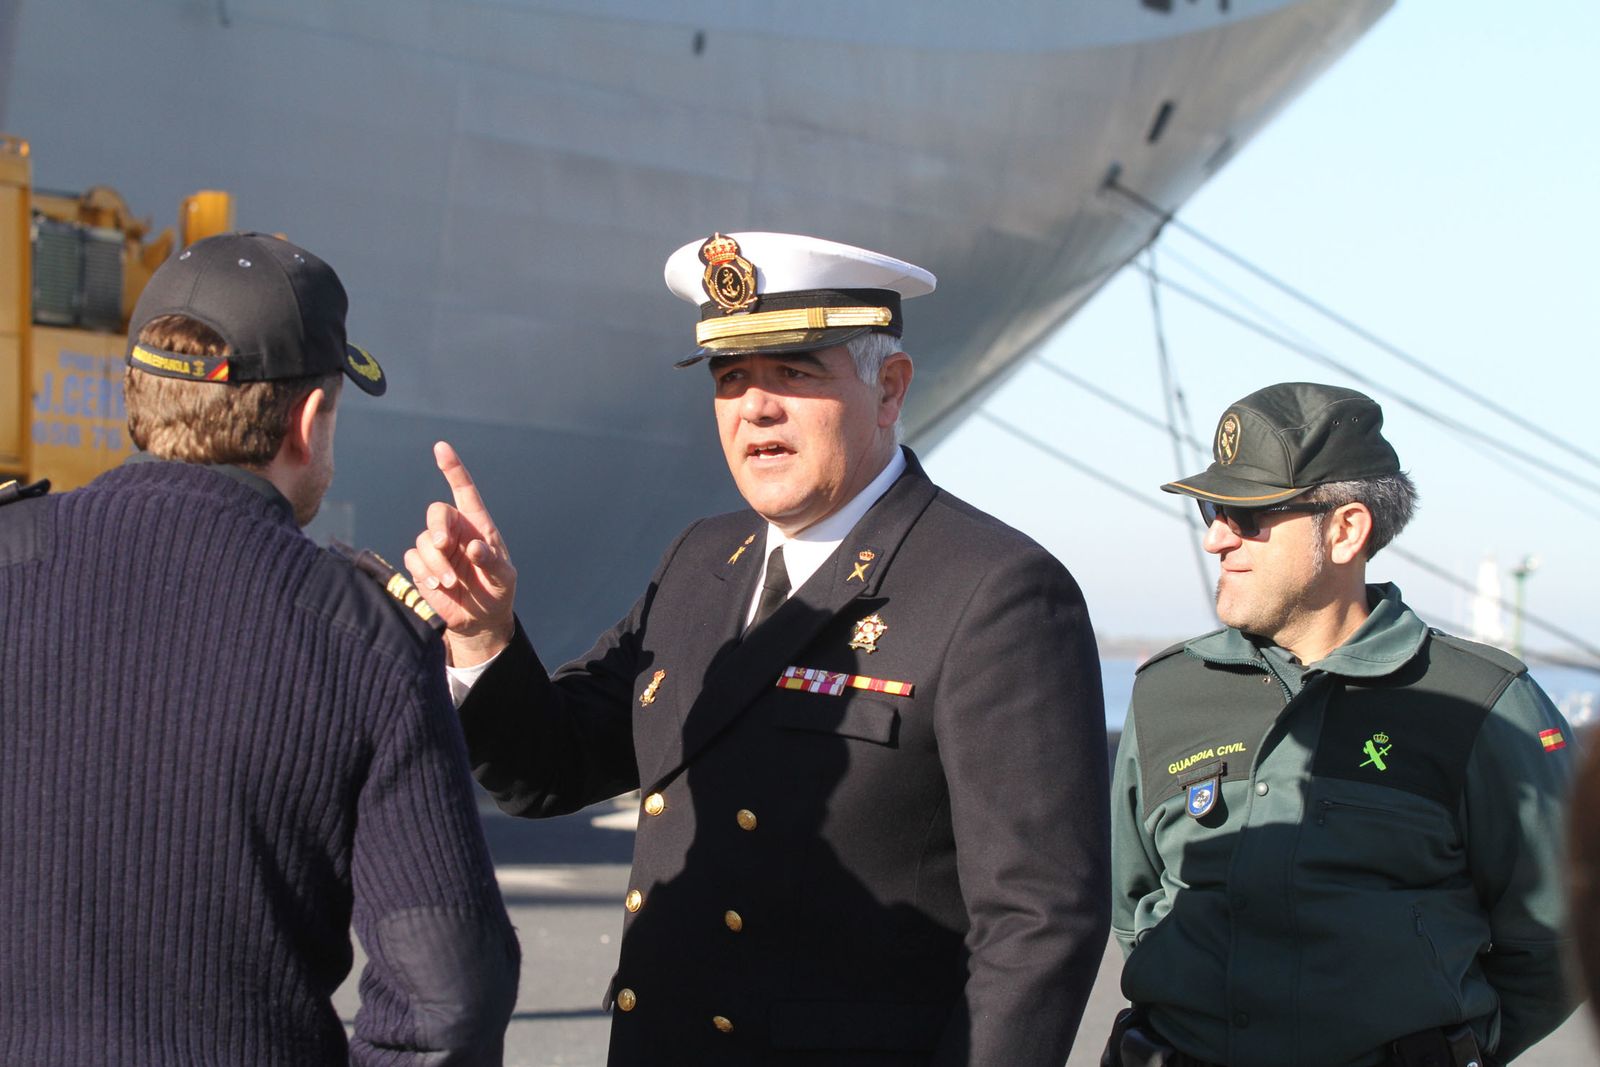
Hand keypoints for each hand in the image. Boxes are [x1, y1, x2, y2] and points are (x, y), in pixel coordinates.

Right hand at [404, 441, 517, 665]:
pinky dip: (424, 572)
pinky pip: (413, 559)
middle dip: (437, 527)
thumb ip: (492, 562)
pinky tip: (438, 586)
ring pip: (423, 541)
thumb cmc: (497, 591)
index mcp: (478, 525)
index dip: (453, 469)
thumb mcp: (504, 578)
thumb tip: (474, 548)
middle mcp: (455, 531)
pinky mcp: (422, 566)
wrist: (480, 619)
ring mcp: (436, 548)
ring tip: (452, 583)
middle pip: (436, 513)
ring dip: (436, 563)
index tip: (441, 448)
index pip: (464, 490)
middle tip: (443, 545)